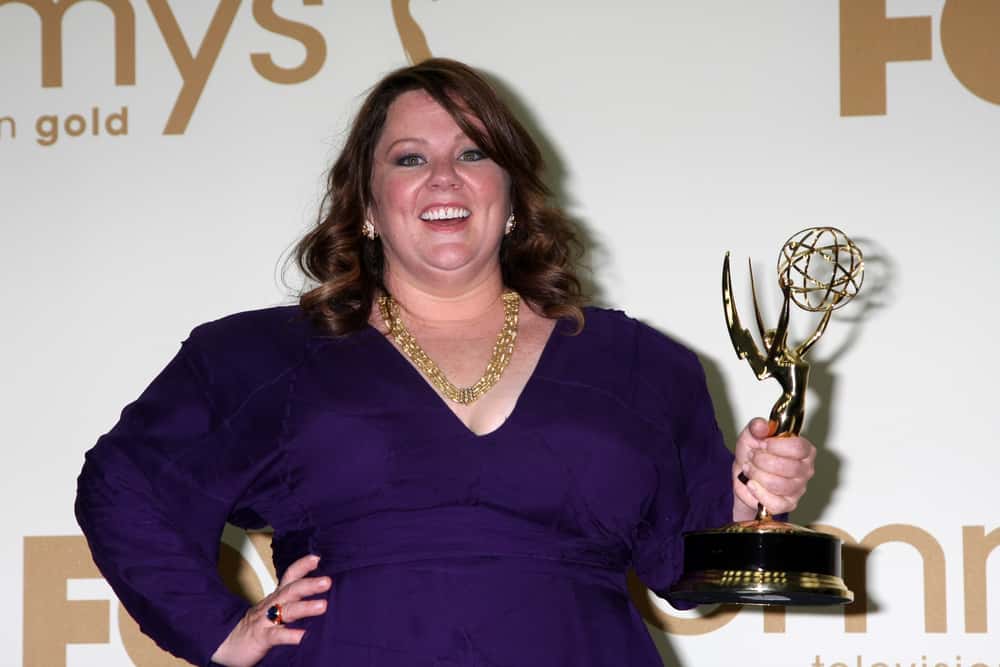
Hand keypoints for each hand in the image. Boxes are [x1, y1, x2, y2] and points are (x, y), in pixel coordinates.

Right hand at [211, 554, 330, 666]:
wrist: (226, 645)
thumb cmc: (256, 627)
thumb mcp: (274, 610)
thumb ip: (293, 603)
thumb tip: (322, 597)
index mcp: (276, 597)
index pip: (289, 576)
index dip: (302, 566)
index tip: (318, 558)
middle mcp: (271, 605)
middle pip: (291, 590)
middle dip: (309, 584)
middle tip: (327, 581)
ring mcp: (265, 620)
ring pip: (286, 610)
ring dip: (305, 607)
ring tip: (323, 605)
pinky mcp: (260, 637)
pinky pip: (276, 635)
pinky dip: (289, 635)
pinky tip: (303, 637)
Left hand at [732, 418, 815, 520]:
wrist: (743, 476)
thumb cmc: (753, 454)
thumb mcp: (752, 434)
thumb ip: (757, 426)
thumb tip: (762, 426)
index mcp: (804, 449)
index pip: (799, 448)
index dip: (777, 446)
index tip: (763, 444)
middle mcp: (805, 469)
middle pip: (789, 467)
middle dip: (762, 461)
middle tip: (752, 457)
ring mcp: (799, 488)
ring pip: (779, 485)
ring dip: (757, 475)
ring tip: (750, 469)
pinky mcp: (788, 504)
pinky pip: (775, 503)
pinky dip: (758, 493)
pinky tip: (752, 484)